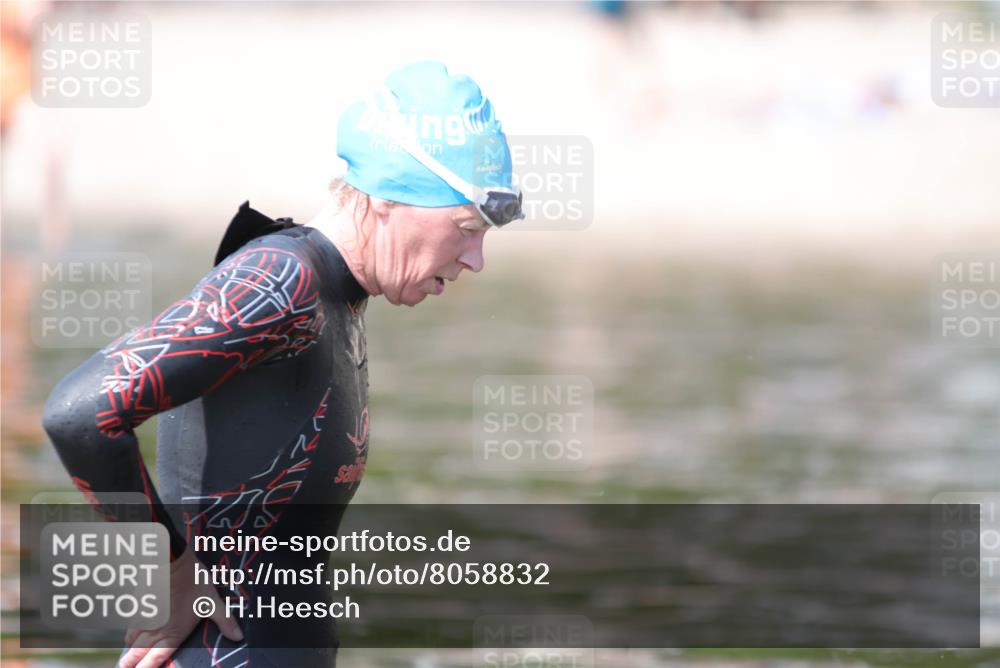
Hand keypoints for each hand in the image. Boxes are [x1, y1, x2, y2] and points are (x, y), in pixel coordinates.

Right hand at [120, 548, 242, 667]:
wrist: (171, 561)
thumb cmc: (193, 581)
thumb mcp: (212, 601)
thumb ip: (225, 620)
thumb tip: (238, 636)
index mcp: (174, 632)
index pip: (156, 659)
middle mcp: (156, 630)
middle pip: (139, 655)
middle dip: (132, 665)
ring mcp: (145, 620)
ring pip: (132, 643)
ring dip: (130, 655)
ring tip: (127, 663)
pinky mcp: (139, 609)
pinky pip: (131, 629)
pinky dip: (129, 639)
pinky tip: (131, 641)